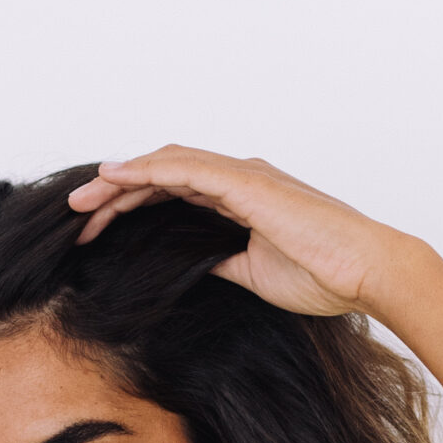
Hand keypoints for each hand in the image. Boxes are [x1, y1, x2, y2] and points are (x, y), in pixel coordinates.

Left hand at [69, 148, 406, 319]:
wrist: (366, 271)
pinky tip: (113, 180)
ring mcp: (241, 176)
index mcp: (241, 199)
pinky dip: (144, 172)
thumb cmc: (325, 276)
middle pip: (161, 176)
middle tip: (76, 217)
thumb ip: (220, 262)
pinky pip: (183, 170)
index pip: (173, 195)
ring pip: (165, 166)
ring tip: (82, 203)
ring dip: (119, 182)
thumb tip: (189, 267)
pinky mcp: (245, 183)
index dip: (132, 207)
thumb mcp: (254, 275)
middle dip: (114, 194)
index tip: (97, 231)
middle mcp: (238, 179)